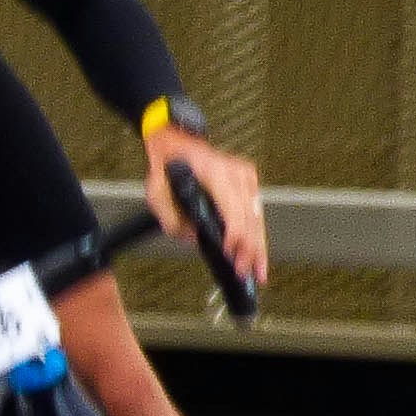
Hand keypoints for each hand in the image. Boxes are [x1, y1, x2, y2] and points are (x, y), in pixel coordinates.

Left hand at [147, 130, 268, 285]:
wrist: (175, 141)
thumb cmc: (167, 165)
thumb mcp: (156, 194)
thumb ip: (171, 220)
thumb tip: (194, 238)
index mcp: (213, 173)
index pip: (233, 211)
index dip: (236, 238)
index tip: (234, 256)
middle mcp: (233, 173)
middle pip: (250, 219)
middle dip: (252, 250)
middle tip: (253, 274)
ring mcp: (243, 175)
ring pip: (257, 217)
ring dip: (258, 245)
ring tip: (259, 270)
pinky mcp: (247, 179)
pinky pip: (255, 210)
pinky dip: (255, 232)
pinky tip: (256, 251)